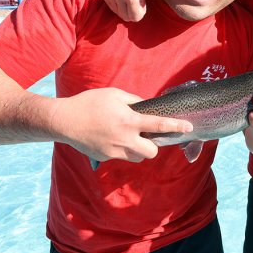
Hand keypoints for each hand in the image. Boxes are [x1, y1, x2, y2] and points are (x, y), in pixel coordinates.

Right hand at [51, 87, 192, 165]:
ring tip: (127, 137)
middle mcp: (124, 139)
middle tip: (146, 136)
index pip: (159, 125)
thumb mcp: (114, 94)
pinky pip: (121, 157)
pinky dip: (122, 150)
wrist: (64, 120)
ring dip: (138, 149)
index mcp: (129, 121)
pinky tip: (111, 139)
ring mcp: (114, 151)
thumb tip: (146, 107)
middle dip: (153, 145)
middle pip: (152, 152)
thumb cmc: (90, 103)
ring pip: (137, 157)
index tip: (188, 127)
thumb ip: (134, 101)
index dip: (176, 126)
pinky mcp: (105, 158)